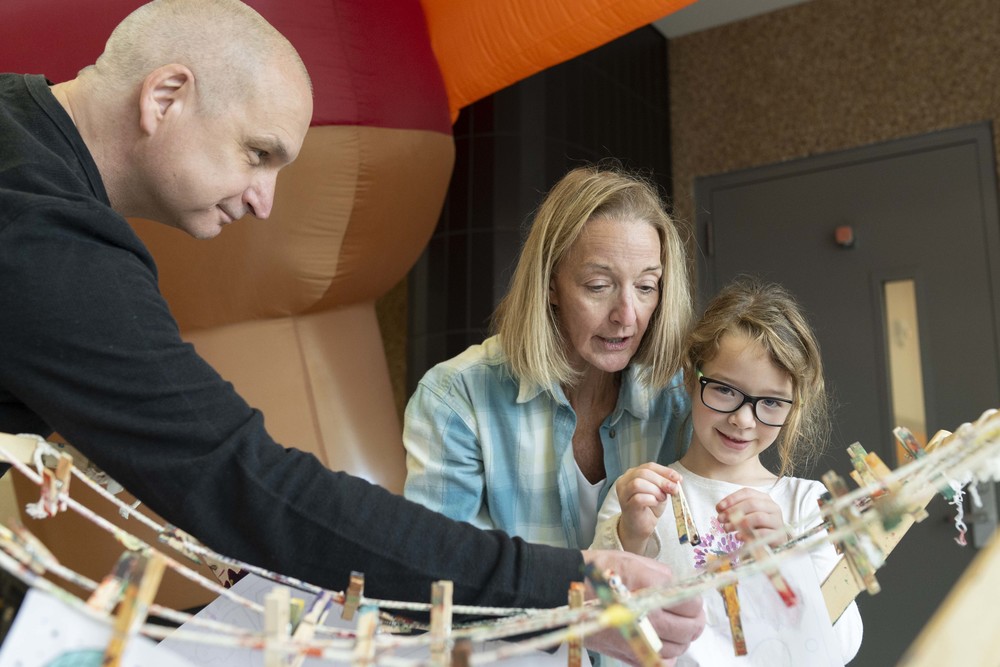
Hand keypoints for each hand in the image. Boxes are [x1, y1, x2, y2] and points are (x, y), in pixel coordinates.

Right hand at [580, 550, 704, 665]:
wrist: (565, 588)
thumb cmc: (599, 572)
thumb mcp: (635, 561)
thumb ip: (663, 575)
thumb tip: (680, 587)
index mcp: (649, 590)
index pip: (691, 604)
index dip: (695, 600)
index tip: (691, 597)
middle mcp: (645, 618)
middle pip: (689, 628)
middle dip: (695, 620)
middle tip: (690, 613)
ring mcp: (635, 639)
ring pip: (678, 648)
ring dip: (683, 638)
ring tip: (677, 627)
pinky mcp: (626, 653)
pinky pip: (658, 663)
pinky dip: (666, 656)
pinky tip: (662, 643)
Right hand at [615, 463, 681, 553]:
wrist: (640, 526)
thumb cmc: (649, 507)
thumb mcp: (659, 491)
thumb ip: (664, 483)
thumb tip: (677, 479)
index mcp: (632, 474)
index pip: (649, 466)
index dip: (665, 471)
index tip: (678, 478)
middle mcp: (624, 481)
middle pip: (643, 473)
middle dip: (662, 480)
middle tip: (674, 489)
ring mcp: (623, 494)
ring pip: (638, 483)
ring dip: (655, 490)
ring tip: (662, 498)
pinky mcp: (626, 506)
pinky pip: (638, 498)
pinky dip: (651, 499)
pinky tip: (655, 503)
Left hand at [716, 488, 786, 544]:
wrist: (773, 542)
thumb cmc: (756, 526)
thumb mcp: (745, 515)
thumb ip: (733, 510)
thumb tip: (720, 509)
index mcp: (764, 498)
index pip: (747, 492)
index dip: (731, 498)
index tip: (719, 507)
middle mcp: (772, 507)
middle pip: (752, 504)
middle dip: (733, 511)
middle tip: (720, 519)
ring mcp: (777, 521)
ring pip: (758, 517)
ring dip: (739, 523)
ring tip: (727, 528)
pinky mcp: (778, 536)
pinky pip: (763, 533)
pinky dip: (748, 535)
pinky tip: (738, 537)